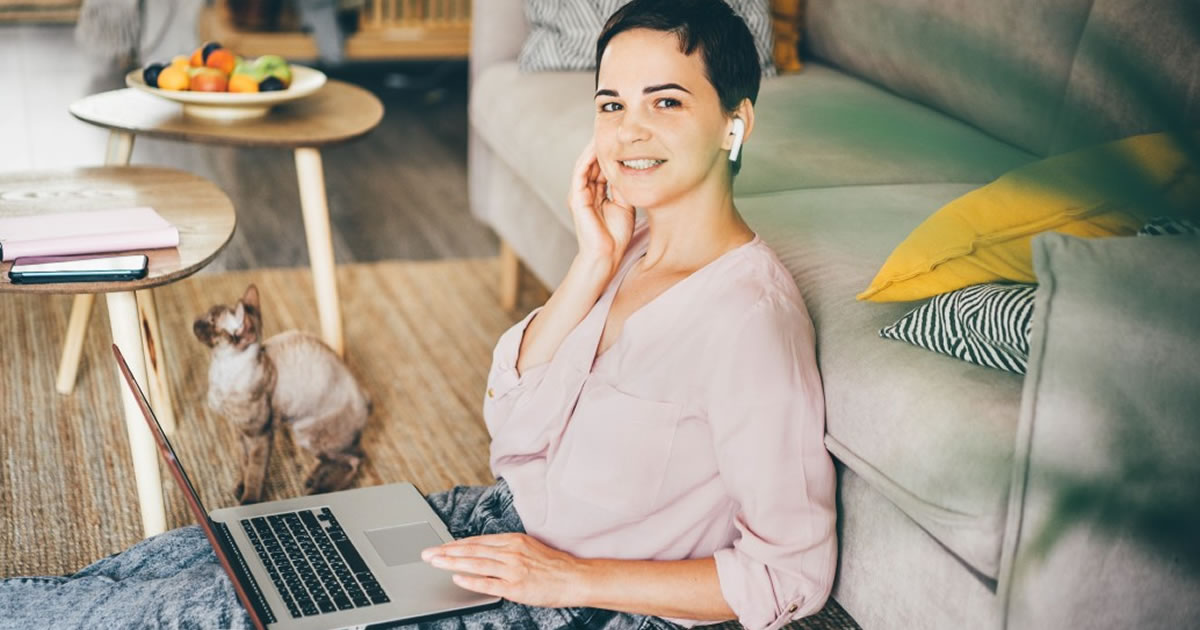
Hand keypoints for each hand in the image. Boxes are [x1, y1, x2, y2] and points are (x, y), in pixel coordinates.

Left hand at [421, 533, 586, 607]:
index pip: (477, 541)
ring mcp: (512, 569)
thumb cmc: (553, 565)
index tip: (440, 545)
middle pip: (472, 550)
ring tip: (434, 562)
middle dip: (446, 551)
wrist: (574, 578)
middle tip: (427, 553)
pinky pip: (488, 583)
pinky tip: (456, 578)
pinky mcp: (515, 587)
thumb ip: (507, 548)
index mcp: (513, 540)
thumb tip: (484, 550)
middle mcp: (510, 552)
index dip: (456, 544)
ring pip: (476, 563)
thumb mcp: (529, 548)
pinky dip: (470, 580)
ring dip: (452, 562)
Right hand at [568, 139, 635, 273]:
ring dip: (592, 149)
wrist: (606, 255)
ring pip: (585, 165)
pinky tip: (596, 148)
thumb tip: (629, 170)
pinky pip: (580, 174)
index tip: (620, 139)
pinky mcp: (577, 198)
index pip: (601, 168)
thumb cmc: (616, 236)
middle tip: (610, 128)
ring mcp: (579, 195)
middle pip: (592, 163)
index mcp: (596, 194)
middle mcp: (586, 192)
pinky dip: (587, 160)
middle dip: (600, 146)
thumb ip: (622, 188)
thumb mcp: (624, 205)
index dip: (609, 153)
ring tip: (601, 132)